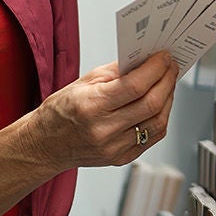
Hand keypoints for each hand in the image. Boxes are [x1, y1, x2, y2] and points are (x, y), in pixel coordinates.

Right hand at [27, 55, 179, 168]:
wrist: (45, 145)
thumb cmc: (60, 112)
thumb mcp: (83, 82)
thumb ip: (117, 71)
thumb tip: (144, 60)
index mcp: (92, 106)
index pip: (136, 86)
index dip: (156, 68)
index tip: (164, 57)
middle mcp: (104, 130)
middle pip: (151, 104)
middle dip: (167, 80)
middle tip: (170, 67)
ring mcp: (114, 148)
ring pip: (158, 122)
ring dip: (168, 99)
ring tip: (167, 84)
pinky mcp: (121, 158)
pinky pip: (153, 137)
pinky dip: (161, 117)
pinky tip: (160, 105)